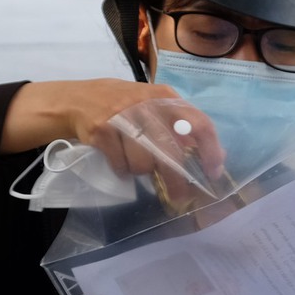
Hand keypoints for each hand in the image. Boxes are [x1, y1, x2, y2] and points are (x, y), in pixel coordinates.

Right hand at [59, 79, 225, 183]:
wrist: (77, 99)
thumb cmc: (124, 105)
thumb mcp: (154, 105)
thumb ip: (182, 125)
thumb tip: (217, 155)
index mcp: (165, 97)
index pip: (198, 123)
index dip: (210, 150)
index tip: (213, 172)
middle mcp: (146, 105)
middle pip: (171, 152)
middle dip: (176, 180)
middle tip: (180, 196)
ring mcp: (122, 117)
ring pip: (144, 163)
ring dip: (141, 171)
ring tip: (134, 162)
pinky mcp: (102, 130)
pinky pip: (121, 165)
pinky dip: (122, 170)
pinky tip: (118, 161)